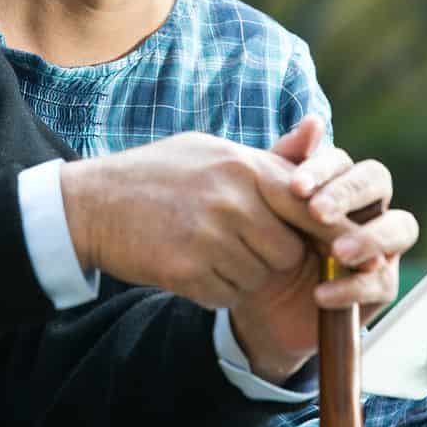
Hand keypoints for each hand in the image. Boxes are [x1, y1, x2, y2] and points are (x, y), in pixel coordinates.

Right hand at [58, 119, 412, 370]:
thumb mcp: (214, 152)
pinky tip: (190, 265)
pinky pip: (226, 295)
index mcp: (244, 166)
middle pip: (288, 251)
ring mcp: (209, 236)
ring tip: (209, 249)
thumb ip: (271, 156)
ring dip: (242, 275)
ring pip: (259, 277)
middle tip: (243, 245)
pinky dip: (215, 289)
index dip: (325, 230)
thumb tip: (319, 130)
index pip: (309, 205)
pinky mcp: (188, 271)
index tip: (333, 245)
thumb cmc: (161, 174)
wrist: (92, 204)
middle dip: (273, 257)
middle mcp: (232, 199)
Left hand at [229, 117, 416, 379]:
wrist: (260, 309)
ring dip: (369, 238)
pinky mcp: (382, 286)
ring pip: (401, 227)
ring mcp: (381, 246)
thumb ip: (282, 165)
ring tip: (336, 253)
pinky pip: (382, 282)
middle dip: (349, 194)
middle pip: (378, 181)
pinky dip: (352, 287)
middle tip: (317, 212)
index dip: (323, 170)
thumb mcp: (262, 207)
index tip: (296, 188)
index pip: (344, 162)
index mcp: (337, 182)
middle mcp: (366, 207)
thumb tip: (313, 121)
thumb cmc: (264, 246)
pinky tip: (322, 293)